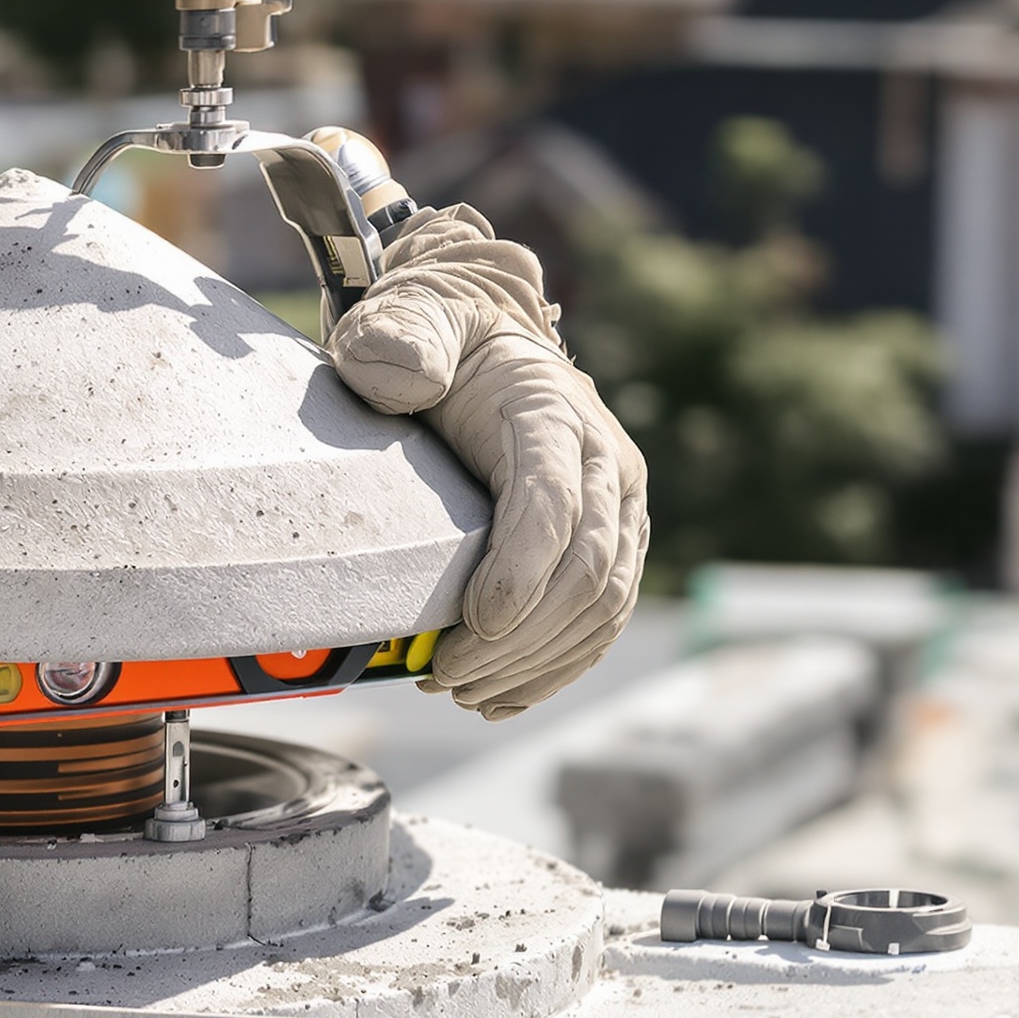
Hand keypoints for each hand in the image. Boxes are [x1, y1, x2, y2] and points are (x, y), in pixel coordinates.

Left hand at [329, 206, 647, 718]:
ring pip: (602, 605)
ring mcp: (618, 509)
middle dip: (520, 637)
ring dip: (534, 662)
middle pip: (588, 568)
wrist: (486, 345)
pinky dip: (556, 669)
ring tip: (460, 690)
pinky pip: (602, 621)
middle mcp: (606, 465)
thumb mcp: (410, 319)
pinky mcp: (613, 546)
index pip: (557, 502)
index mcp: (557, 415)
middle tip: (446, 675)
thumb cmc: (440, 340)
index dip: (522, 570)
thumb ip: (400, 337)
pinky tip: (500, 698)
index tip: (472, 622)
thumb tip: (404, 378)